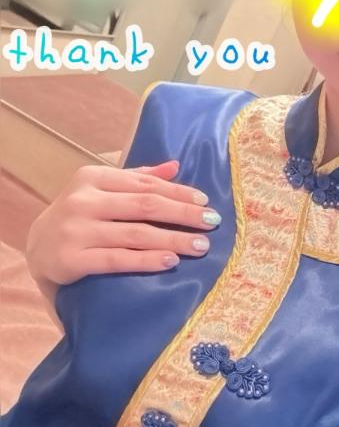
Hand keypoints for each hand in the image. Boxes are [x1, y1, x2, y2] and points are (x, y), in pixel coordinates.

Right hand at [26, 160, 219, 290]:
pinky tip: (170, 261)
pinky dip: (147, 260)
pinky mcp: (72, 259)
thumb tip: (176, 165)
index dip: (178, 192)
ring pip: (136, 234)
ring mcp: (77, 230)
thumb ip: (138, 178)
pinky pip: (118, 259)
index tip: (204, 201)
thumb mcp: (103, 190)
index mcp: (93, 177)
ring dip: (173, 239)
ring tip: (200, 245)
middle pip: (145, 206)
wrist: (38, 246)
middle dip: (183, 213)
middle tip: (211, 222)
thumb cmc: (81, 214)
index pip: (145, 184)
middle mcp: (84, 201)